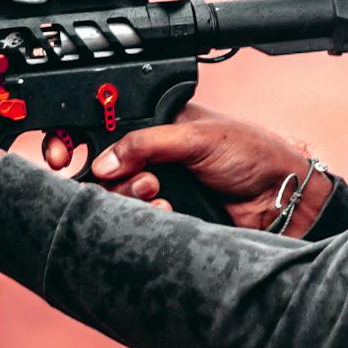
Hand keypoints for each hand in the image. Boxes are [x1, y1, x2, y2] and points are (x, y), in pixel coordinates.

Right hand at [47, 104, 334, 236]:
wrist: (283, 200)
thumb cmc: (253, 154)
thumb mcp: (196, 137)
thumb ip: (146, 142)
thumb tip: (104, 160)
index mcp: (156, 124)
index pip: (103, 127)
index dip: (77, 140)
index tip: (63, 155)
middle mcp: (152, 156)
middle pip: (102, 168)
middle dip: (110, 175)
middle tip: (137, 177)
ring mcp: (159, 188)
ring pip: (116, 198)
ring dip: (132, 196)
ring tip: (159, 190)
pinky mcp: (168, 219)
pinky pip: (137, 223)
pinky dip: (148, 217)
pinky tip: (170, 210)